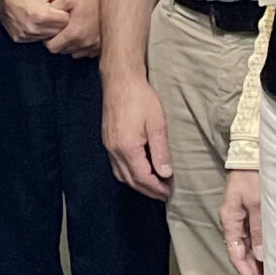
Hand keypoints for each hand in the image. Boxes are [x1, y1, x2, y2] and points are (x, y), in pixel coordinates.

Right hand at [0, 0, 68, 44]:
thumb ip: (63, 0)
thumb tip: (75, 8)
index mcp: (41, 15)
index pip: (65, 22)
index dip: (66, 14)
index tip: (63, 9)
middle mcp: (33, 28)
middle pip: (58, 32)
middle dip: (59, 24)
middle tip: (56, 14)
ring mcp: (24, 35)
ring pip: (47, 38)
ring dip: (49, 30)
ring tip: (45, 17)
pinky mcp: (18, 38)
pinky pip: (35, 39)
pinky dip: (38, 32)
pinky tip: (35, 21)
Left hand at [43, 0, 102, 59]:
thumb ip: (55, 8)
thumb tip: (45, 14)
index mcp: (74, 33)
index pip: (53, 48)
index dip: (49, 40)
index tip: (52, 31)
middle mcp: (85, 43)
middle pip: (64, 51)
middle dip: (60, 42)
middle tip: (62, 29)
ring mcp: (96, 47)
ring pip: (76, 53)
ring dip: (72, 45)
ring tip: (75, 30)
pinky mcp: (104, 46)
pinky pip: (88, 52)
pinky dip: (84, 46)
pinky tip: (86, 33)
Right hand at [104, 73, 172, 198]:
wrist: (120, 81)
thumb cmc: (140, 98)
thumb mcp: (157, 124)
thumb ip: (160, 151)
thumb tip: (165, 174)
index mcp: (127, 148)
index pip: (142, 178)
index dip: (156, 188)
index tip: (168, 192)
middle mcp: (114, 151)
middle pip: (130, 180)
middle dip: (147, 190)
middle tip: (163, 194)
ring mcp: (108, 146)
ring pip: (121, 175)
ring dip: (136, 184)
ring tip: (152, 185)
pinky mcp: (107, 140)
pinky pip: (116, 166)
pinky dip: (127, 174)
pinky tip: (137, 171)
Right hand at [221, 170, 265, 274]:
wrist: (253, 151)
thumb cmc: (254, 174)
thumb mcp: (258, 202)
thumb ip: (258, 229)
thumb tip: (259, 256)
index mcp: (230, 220)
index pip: (236, 256)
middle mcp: (234, 221)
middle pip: (241, 254)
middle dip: (254, 274)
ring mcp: (242, 216)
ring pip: (248, 247)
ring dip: (258, 263)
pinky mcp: (251, 210)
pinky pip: (254, 236)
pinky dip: (262, 249)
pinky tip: (271, 256)